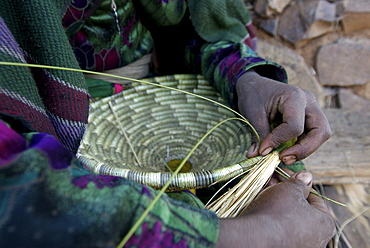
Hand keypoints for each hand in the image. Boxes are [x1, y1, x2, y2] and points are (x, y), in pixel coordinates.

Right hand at [216, 171, 335, 247]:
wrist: (256, 236)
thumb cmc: (278, 211)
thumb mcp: (290, 190)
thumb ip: (300, 182)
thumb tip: (307, 176)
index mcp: (325, 224)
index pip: (314, 198)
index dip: (298, 183)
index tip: (286, 175)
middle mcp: (317, 239)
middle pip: (301, 208)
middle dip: (287, 192)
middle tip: (273, 181)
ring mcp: (300, 245)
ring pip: (290, 218)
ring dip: (279, 202)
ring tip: (265, 190)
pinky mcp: (284, 247)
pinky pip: (281, 228)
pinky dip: (274, 217)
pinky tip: (262, 206)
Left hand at [235, 70, 330, 164]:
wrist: (255, 86)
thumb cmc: (254, 96)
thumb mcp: (252, 114)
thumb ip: (258, 135)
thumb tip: (256, 156)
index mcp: (294, 96)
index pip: (295, 126)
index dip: (279, 141)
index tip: (263, 150)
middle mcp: (309, 102)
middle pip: (320, 131)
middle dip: (304, 150)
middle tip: (283, 159)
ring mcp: (312, 110)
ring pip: (320, 135)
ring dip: (304, 150)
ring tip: (283, 157)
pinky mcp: (309, 118)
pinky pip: (312, 136)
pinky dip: (301, 146)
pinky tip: (286, 151)